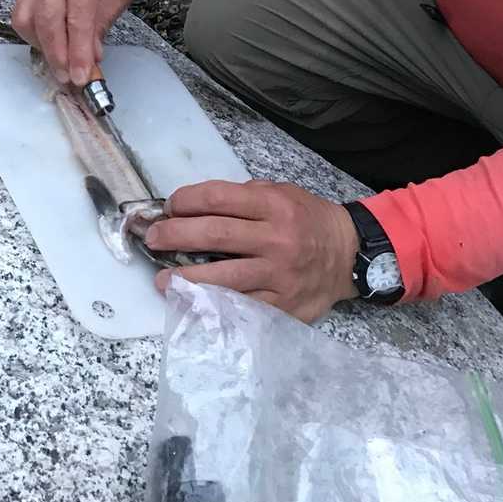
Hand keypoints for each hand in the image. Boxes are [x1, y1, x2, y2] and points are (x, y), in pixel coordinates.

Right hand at [12, 0, 137, 85]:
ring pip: (26, 19)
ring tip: (60, 62)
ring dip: (42, 47)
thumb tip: (91, 58)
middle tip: (67, 80)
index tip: (82, 78)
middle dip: (57, 56)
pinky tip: (50, 43)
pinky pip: (21, 13)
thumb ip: (102, 23)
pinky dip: (33, 34)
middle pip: (47, 20)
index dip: (78, 52)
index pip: (78, 17)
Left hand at [146, 180, 359, 323]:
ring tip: (162, 279)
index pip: (218, 198)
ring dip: (186, 279)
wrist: (349, 254)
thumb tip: (194, 205)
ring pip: (224, 277)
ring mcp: (279, 275)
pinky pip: (242, 308)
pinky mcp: (282, 305)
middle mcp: (276, 238)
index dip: (187, 200)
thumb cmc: (308, 220)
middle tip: (153, 238)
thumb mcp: (282, 193)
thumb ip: (244, 197)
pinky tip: (193, 306)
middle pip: (215, 234)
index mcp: (273, 205)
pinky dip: (214, 307)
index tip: (170, 206)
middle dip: (175, 235)